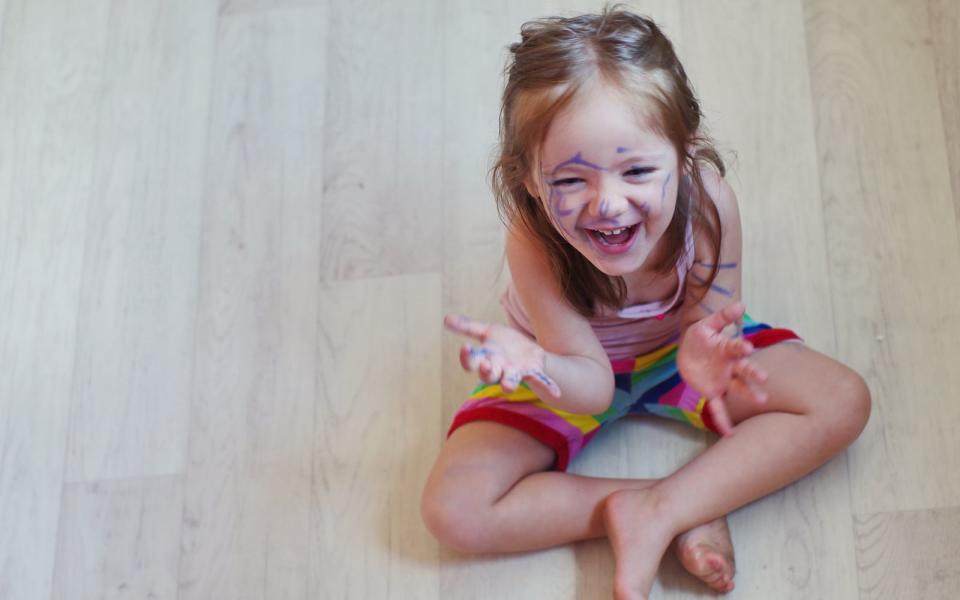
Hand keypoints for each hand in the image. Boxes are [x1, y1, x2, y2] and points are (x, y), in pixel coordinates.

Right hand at [443, 314, 561, 399]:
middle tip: (487, 366)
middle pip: (488, 375)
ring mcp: (516, 373)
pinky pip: (540, 381)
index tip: (465, 348)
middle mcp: (499, 370)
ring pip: (509, 381)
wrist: (528, 352)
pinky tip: (556, 393)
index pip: (472, 362)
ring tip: (508, 386)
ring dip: (508, 383)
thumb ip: (468, 327)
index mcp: (486, 360)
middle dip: (487, 371)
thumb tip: (446, 318)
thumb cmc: (504, 344)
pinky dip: (548, 387)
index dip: (468, 357)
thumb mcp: (488, 332)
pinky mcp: (533, 372)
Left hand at [677, 302, 767, 435]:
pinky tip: (729, 434)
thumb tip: (741, 304)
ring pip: (738, 388)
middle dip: (753, 373)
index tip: (747, 347)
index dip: (741, 347)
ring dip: (749, 394)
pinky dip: (723, 421)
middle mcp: (730, 366)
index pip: (736, 347)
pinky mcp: (712, 392)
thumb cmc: (700, 338)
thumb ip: (722, 317)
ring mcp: (723, 381)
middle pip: (744, 370)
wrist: (687, 353)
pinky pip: (718, 408)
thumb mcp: (705, 325)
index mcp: (727, 349)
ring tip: (761, 400)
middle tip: (763, 377)